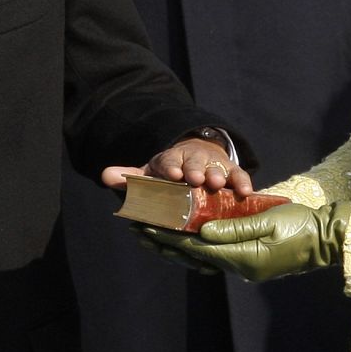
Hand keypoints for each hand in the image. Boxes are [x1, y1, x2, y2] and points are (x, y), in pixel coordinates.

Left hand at [101, 138, 253, 192]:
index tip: (172, 174)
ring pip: (217, 169)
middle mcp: (194, 160)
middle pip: (194, 163)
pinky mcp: (231, 172)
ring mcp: (214, 166)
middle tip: (196, 179)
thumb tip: (105, 176)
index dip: (170, 167)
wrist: (198, 159)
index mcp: (172, 160)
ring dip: (218, 176)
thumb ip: (130, 178)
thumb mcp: (151, 174)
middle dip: (195, 170)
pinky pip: (238, 175)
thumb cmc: (171, 173)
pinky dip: (242, 182)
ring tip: (218, 185)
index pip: (169, 161)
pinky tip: (246, 192)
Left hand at [141, 201, 348, 282]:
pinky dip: (195, 247)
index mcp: (243, 258)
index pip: (197, 248)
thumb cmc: (301, 225)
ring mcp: (245, 267)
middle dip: (164, 242)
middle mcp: (240, 267)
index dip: (169, 236)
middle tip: (137, 229)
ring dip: (176, 245)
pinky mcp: (250, 263)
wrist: (327, 240)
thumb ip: (234, 226)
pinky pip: (215, 256)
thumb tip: (201, 231)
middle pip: (194, 255)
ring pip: (202, 257)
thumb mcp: (268, 220)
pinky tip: (183, 240)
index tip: (145, 224)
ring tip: (151, 234)